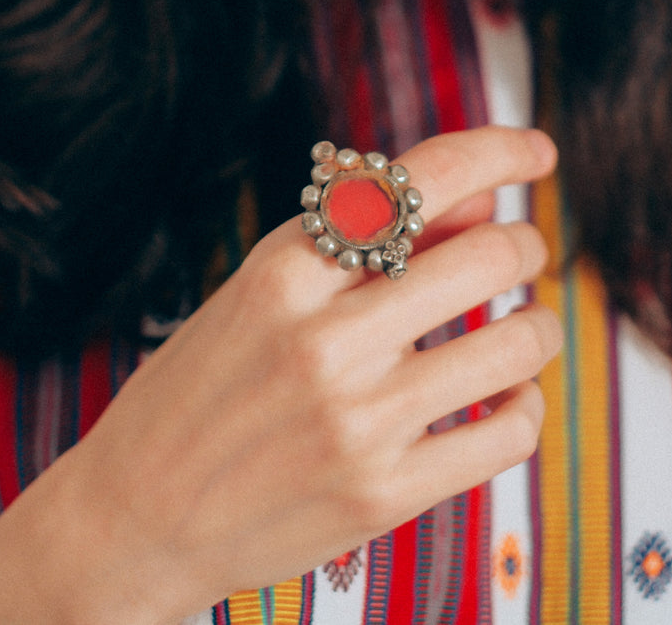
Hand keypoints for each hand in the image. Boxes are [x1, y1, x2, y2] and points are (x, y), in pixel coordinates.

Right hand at [0, 127, 560, 624]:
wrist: (133, 521)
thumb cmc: (202, 388)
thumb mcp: (263, 289)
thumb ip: (366, 242)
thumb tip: (480, 200)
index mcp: (284, 270)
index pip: (421, 179)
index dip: (498, 150)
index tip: (536, 151)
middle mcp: (325, 340)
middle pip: (491, 253)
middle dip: (523, 243)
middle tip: (518, 252)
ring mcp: (359, 423)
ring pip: (518, 343)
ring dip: (539, 324)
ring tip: (522, 327)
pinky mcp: (384, 497)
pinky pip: (509, 434)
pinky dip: (525, 405)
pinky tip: (504, 397)